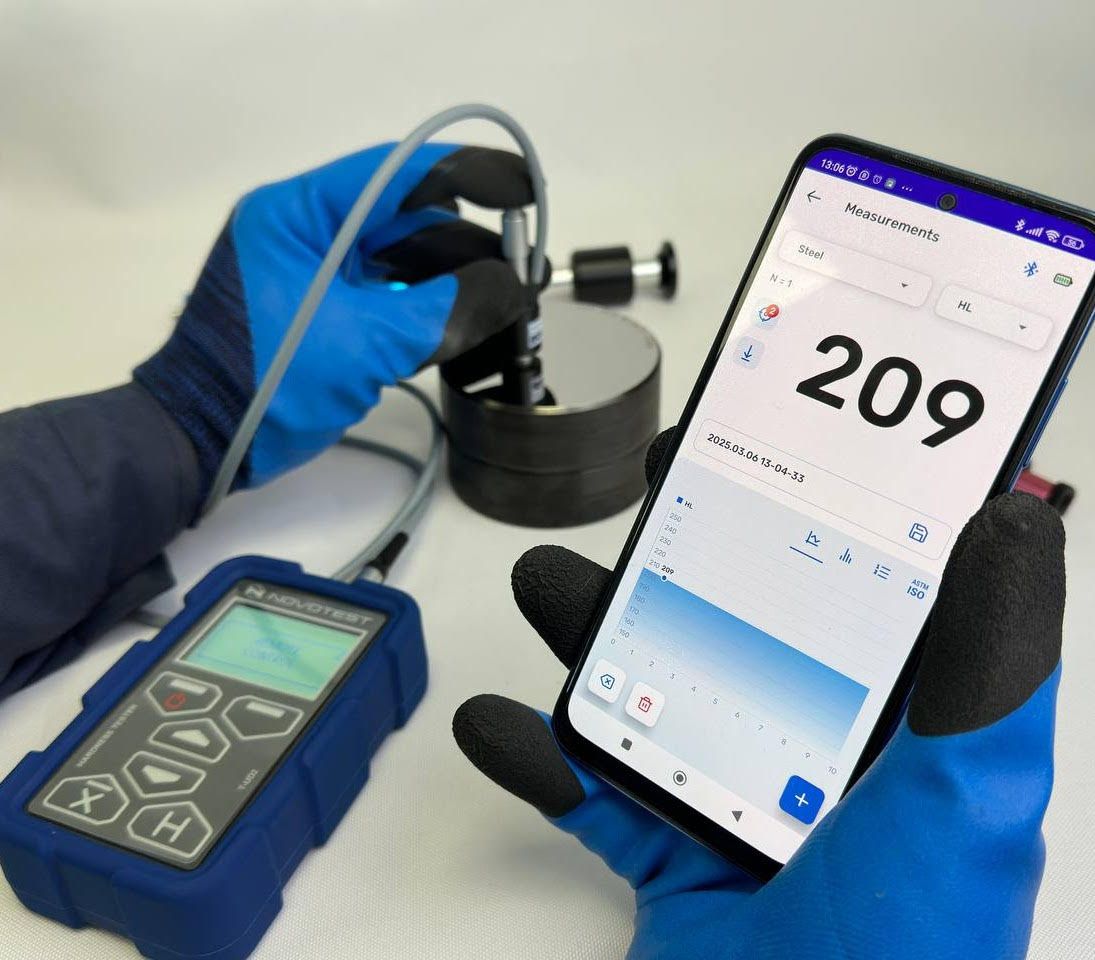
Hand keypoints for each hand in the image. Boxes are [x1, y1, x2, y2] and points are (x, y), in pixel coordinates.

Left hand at [136, 143, 534, 495]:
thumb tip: (510, 288)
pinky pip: (388, 297)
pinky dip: (428, 307)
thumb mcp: (363, 343)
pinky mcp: (327, 315)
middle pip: (403, 219)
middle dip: (465, 241)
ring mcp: (317, 276)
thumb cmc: (266, 383)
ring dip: (452, 278)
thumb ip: (442, 311)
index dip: (465, 175)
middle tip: (522, 261)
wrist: (205, 443)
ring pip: (400, 262)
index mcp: (299, 214)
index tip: (519, 187)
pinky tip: (472, 318)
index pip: (393, 176)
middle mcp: (308, 234)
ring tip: (509, 296)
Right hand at [454, 430, 1064, 959]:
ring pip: (653, 692)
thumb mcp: (967, 795)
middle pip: (740, 623)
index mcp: (899, 731)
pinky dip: (537, 758)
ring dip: (593, 636)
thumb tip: (1016, 523)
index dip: (819, 508)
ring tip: (546, 587)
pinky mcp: (669, 861)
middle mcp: (819, 757)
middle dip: (685, 551)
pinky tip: (500, 723)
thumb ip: (991, 663)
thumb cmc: (905, 959)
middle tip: (653, 485)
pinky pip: (588, 793)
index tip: (774, 440)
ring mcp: (736, 805)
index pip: (860, 589)